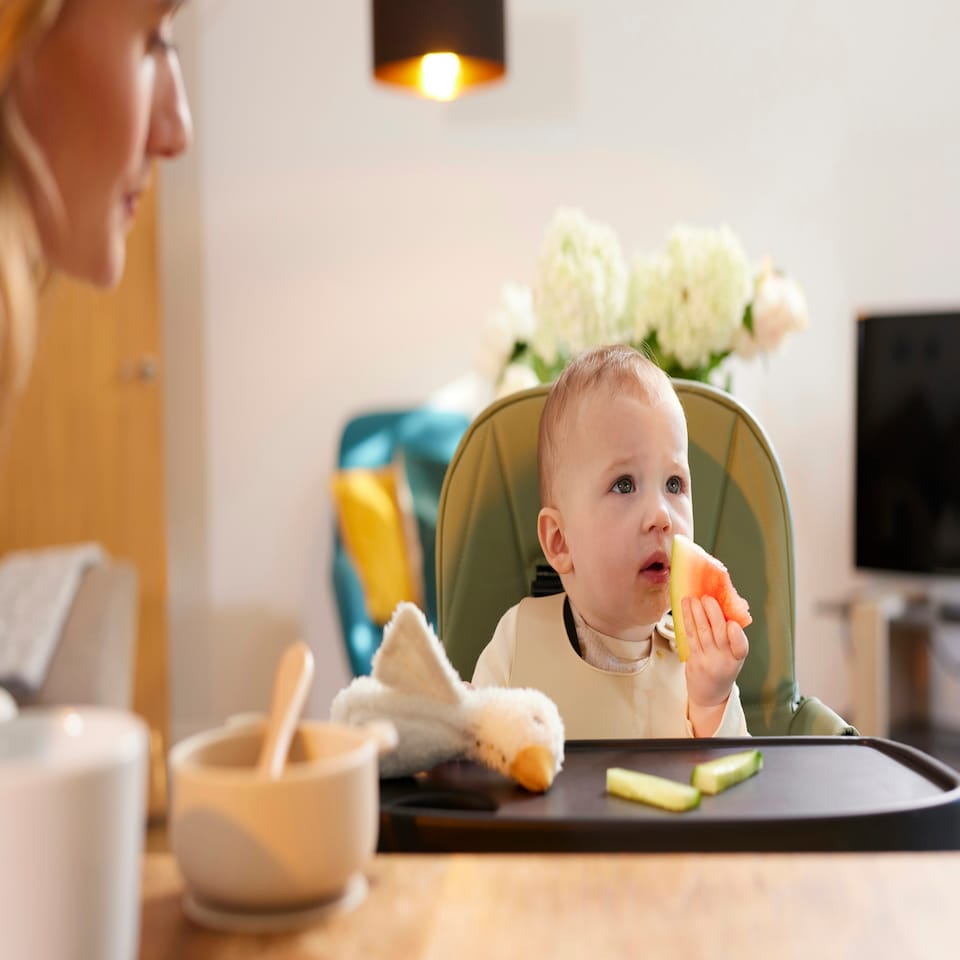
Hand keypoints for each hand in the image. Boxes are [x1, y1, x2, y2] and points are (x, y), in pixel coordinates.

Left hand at [680, 595, 748, 736]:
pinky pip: (690, 635)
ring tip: (693, 598)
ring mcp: (707, 660)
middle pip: (718, 634)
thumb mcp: (734, 655)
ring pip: (702, 632)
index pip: (741, 647)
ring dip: (696, 612)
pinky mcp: (693, 658)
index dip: (737, 636)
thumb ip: (733, 635)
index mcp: (738, 658)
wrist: (710, 695)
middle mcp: (723, 660)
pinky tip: (686, 607)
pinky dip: (688, 619)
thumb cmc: (723, 668)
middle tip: (707, 598)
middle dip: (712, 613)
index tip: (732, 624)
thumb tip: (733, 604)